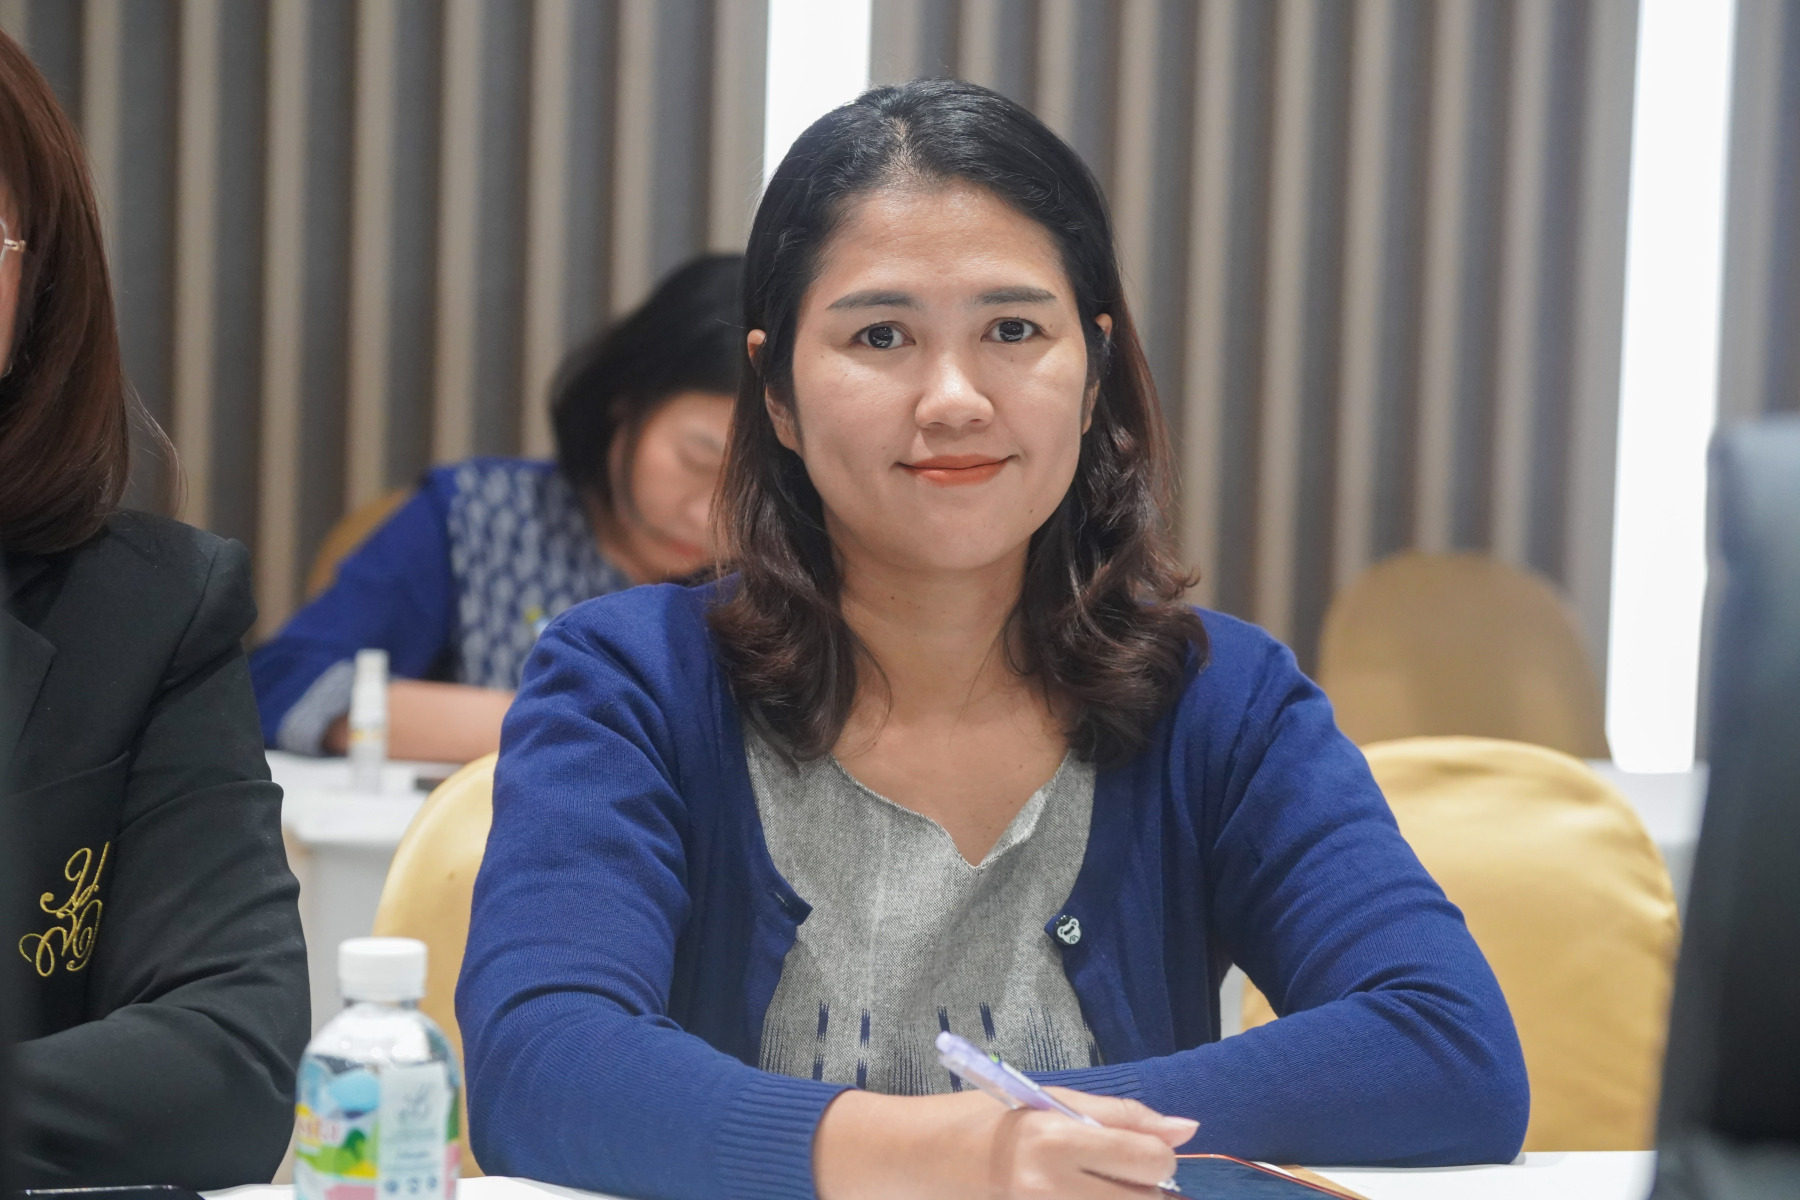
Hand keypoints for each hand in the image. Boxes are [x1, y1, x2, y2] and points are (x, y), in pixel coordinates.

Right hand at [814, 1085, 1197, 1199]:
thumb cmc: (987, 1121)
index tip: (1140, 1149)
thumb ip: (1121, 1116)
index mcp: (1057, 1140)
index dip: (1158, 1154)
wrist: (923, 1161)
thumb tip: (1187, 1129)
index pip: (1149, 1159)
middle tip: (1118, 1170)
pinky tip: (1077, 1195)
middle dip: (1146, 1185)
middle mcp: (1052, 1188)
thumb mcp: (1051, 1101)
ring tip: (1094, 1184)